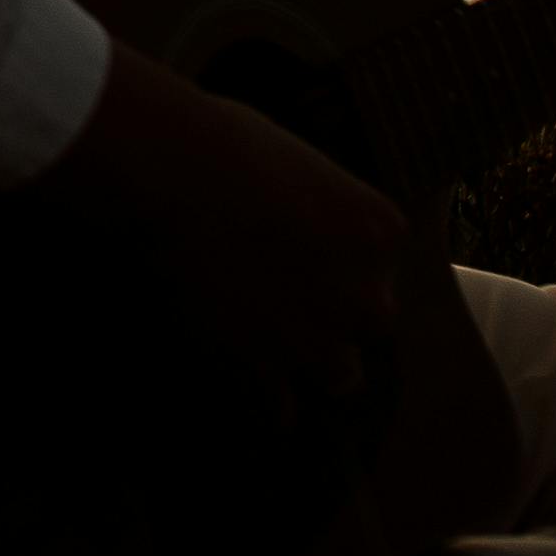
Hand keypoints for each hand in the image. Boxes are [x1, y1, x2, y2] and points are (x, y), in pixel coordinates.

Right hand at [33, 39, 402, 401]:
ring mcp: (318, 339)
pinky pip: (281, 410)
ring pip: (340, 377)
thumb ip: (319, 205)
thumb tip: (299, 220)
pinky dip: (266, 402)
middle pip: (371, 322)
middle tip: (292, 294)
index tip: (305, 245)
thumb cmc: (226, 145)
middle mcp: (365, 295)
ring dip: (311, 360)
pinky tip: (247, 385)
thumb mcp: (296, 161)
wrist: (174, 176)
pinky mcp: (265, 370)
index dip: (342, 256)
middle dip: (337, 313)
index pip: (381, 260)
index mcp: (381, 232)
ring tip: (275, 343)